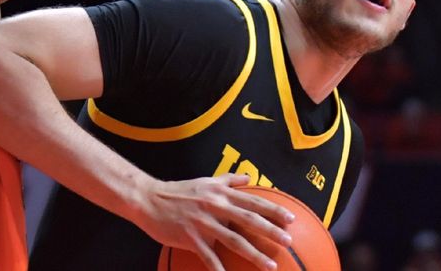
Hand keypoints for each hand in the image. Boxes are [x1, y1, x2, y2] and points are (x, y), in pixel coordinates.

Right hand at [132, 173, 294, 270]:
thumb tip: (248, 178)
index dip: (273, 210)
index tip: (290, 219)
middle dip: (271, 231)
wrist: (149, 199)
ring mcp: (203, 222)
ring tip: (271, 266)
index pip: (252, 202)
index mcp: (220, 193)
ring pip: (234, 241)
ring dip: (254, 254)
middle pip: (248, 220)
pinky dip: (220, 270)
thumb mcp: (205, 181)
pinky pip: (209, 257)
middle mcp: (214, 206)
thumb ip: (228, 180)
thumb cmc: (179, 191)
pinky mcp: (190, 237)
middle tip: (288, 241)